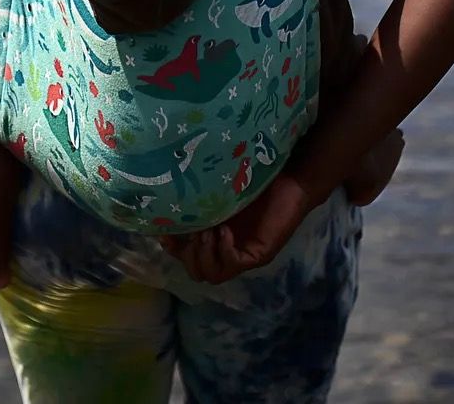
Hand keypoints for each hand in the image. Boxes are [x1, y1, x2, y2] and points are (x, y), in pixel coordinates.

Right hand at [161, 170, 323, 283]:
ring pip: (212, 275)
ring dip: (204, 255)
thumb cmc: (253, 178)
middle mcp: (225, 250)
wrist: (291, 179)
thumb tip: (163, 195)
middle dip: (188, 255)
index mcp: (212, 236)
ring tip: (208, 232)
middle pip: (195, 271)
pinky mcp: (258, 255)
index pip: (184, 254)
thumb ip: (197, 199)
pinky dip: (224, 251)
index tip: (162, 231)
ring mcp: (242, 255)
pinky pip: (233, 265)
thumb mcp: (218, 190)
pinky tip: (225, 231)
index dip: (171, 248)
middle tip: (194, 231)